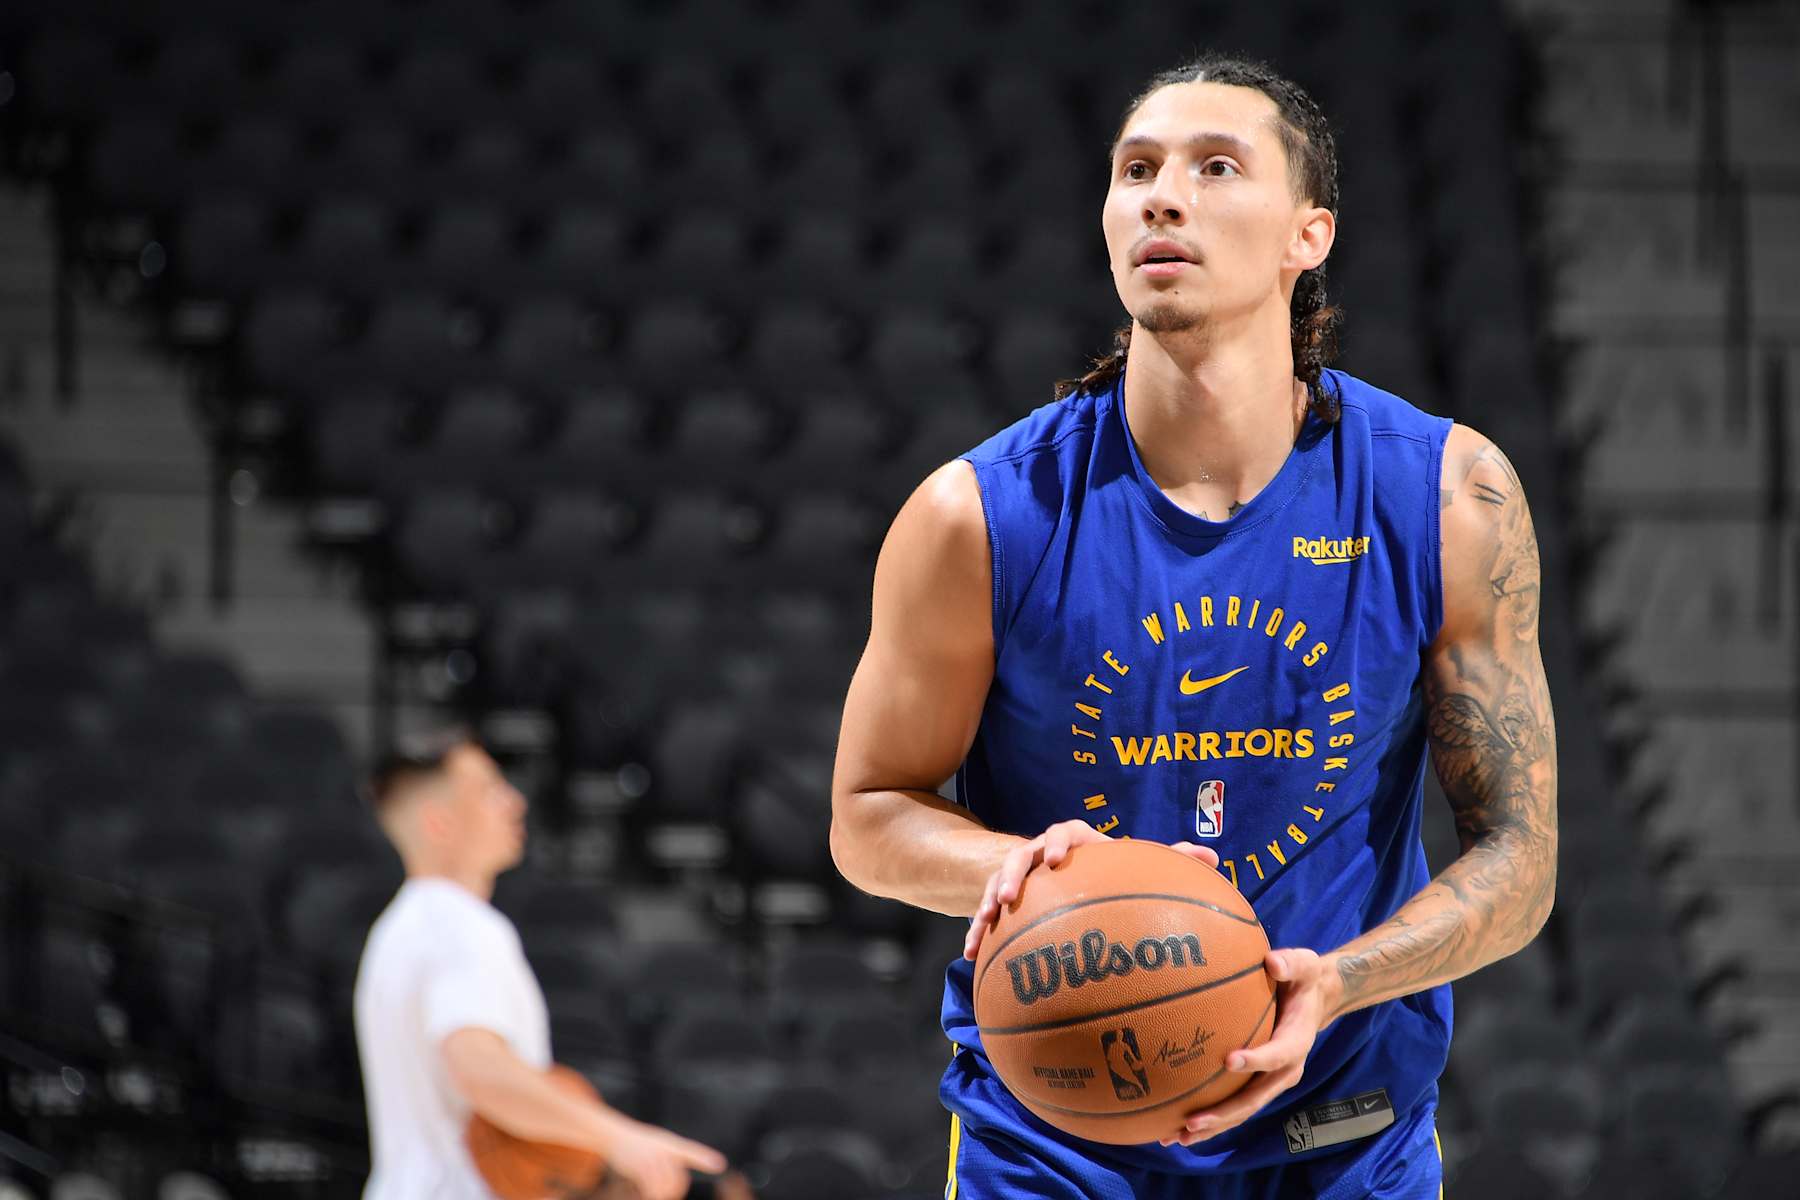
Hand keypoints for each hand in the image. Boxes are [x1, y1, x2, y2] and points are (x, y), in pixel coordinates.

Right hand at [595, 1114, 725, 1199]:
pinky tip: (645, 1192)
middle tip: (669, 1194)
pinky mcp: (638, 1167)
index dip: (705, 1159)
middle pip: (677, 1180)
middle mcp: (664, 1151)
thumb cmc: (641, 1142)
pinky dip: (650, 1195)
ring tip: (655, 1194)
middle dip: (675, 1192)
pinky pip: (650, 1189)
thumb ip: (675, 1157)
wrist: (616, 1136)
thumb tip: (683, 1176)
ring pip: (664, 1187)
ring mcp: (651, 1158)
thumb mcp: (661, 1143)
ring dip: (662, 1195)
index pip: (692, 1152)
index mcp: (672, 1145)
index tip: (720, 1165)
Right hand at [962, 820, 1219, 960]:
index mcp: (1075, 842)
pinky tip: (970, 955)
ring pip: (997, 883)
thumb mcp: (1132, 865)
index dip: (1060, 844)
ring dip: (990, 900)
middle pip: (1021, 855)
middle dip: (1015, 872)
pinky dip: (977, 931)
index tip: (1058, 862)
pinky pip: (983, 914)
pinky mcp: (1000, 898)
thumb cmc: (1106, 871)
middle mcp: (1041, 854)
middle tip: (1016, 893)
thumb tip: (1214, 858)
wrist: (1060, 873)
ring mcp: (1018, 875)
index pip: (1066, 834)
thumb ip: (1171, 860)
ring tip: (988, 921)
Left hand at [1159, 947, 1340, 1146]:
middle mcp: (1286, 1070)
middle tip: (1191, 1121)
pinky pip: (1234, 1105)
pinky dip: (1210, 1119)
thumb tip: (1272, 962)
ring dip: (1212, 1126)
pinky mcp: (1258, 1083)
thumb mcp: (1305, 964)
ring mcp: (1271, 1081)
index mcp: (1296, 1041)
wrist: (1316, 1000)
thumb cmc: (1303, 979)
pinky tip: (1176, 1127)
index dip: (1256, 1061)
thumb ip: (1291, 962)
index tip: (1229, 1061)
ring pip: (1242, 1110)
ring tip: (1176, 1137)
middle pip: (1254, 1099)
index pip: (1277, 1055)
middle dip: (1223, 1113)